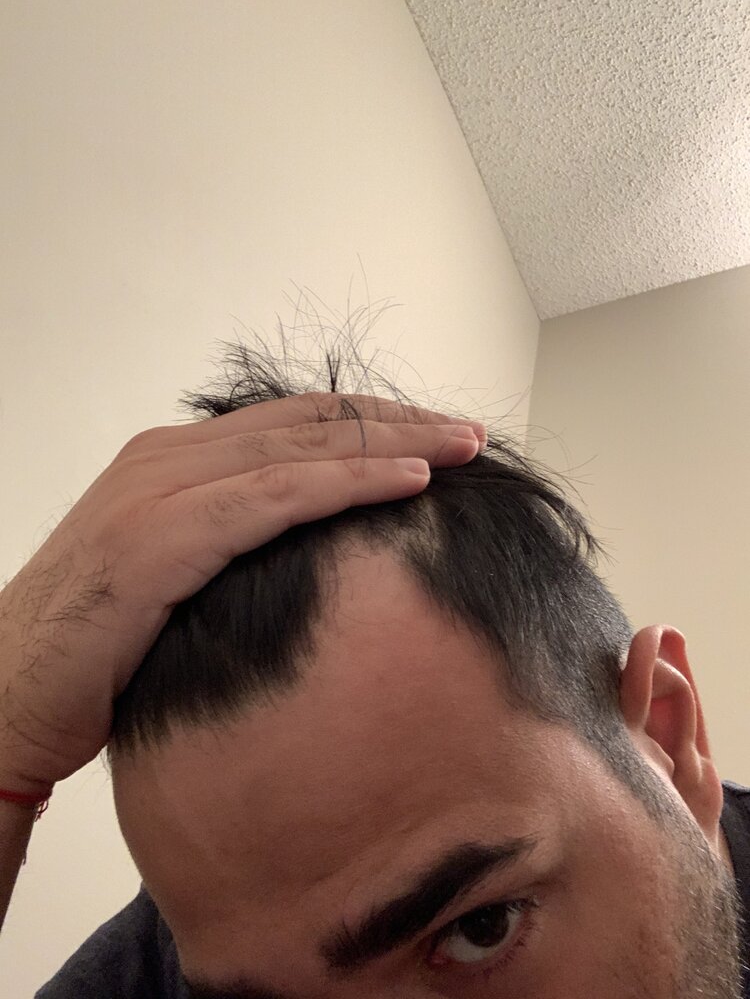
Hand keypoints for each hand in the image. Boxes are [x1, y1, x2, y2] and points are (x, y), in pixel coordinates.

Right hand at [0, 393, 482, 791]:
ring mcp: (160, 489)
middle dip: (396, 422)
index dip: (370, 423)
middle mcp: (167, 458)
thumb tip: (305, 553)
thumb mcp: (171, 575)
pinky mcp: (159, 537)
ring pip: (301, 448)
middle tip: (466, 431)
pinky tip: (409, 484)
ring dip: (391, 444)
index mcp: (171, 461)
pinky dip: (349, 485)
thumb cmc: (92, 647)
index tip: (434, 437)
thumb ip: (227, 542)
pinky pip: (275, 498)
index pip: (292, 423)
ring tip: (460, 446)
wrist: (4, 696)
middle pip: (308, 422)